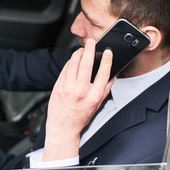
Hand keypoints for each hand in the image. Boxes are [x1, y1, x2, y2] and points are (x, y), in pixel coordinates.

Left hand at [42, 38, 112, 161]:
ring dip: (78, 53)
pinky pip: (65, 69)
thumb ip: (104, 90)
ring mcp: (68, 88)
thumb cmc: (80, 118)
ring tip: (82, 49)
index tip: (108, 52)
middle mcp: (80, 91)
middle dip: (90, 50)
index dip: (107, 60)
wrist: (62, 127)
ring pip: (73, 64)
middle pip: (86, 64)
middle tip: (91, 42)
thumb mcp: (96, 106)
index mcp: (93, 97)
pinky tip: (73, 60)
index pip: (103, 74)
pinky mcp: (58, 87)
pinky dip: (70, 62)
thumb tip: (111, 77)